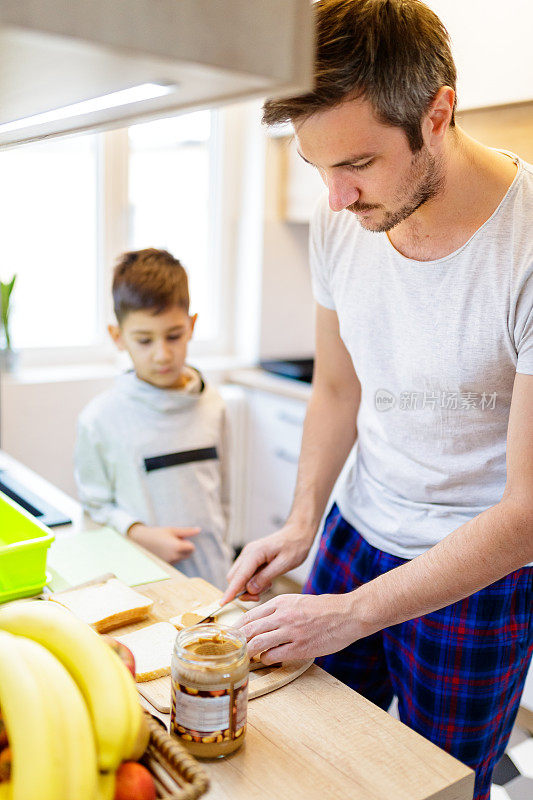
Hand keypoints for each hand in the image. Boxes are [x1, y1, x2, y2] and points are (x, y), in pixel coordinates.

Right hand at [127, 524, 199, 562]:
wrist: (140, 540)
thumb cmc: (158, 533)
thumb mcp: (172, 530)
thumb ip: (187, 531)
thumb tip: (199, 530)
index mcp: (177, 547)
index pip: (192, 548)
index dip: (188, 542)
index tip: (181, 538)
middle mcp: (174, 556)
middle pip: (188, 554)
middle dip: (185, 548)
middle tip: (175, 540)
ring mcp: (169, 562)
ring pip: (181, 558)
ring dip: (179, 552)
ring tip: (167, 545)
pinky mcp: (164, 565)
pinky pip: (174, 561)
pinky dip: (173, 556)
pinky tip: (164, 550)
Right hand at [220, 522, 312, 603]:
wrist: (298, 533)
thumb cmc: (294, 546)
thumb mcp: (284, 564)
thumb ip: (266, 577)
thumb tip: (250, 589)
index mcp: (255, 553)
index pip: (238, 576)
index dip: (231, 591)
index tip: (223, 603)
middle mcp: (248, 553)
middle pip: (234, 578)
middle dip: (243, 591)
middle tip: (261, 595)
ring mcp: (248, 555)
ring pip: (239, 578)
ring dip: (249, 587)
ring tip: (268, 584)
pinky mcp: (251, 559)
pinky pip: (246, 575)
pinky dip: (252, 582)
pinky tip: (267, 580)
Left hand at [237, 592, 357, 663]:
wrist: (347, 614)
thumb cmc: (324, 608)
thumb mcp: (297, 601)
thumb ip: (279, 609)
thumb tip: (261, 621)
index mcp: (281, 602)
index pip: (250, 615)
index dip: (237, 627)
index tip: (230, 635)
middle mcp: (283, 615)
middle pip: (250, 629)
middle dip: (237, 641)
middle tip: (232, 649)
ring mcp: (291, 632)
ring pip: (258, 643)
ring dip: (249, 652)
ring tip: (245, 657)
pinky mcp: (300, 647)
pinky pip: (274, 655)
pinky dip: (266, 659)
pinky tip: (266, 659)